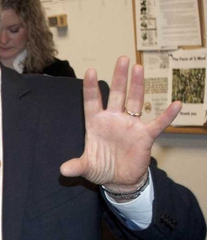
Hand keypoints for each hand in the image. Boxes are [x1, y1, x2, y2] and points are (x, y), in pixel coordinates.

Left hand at [59, 56, 180, 191]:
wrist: (118, 180)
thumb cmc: (101, 168)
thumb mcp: (86, 167)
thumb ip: (76, 166)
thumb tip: (63, 170)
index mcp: (96, 123)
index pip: (92, 101)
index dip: (91, 87)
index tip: (90, 71)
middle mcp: (113, 120)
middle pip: (116, 94)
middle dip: (119, 78)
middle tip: (122, 59)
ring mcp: (130, 126)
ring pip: (135, 101)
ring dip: (137, 86)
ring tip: (139, 68)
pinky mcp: (144, 136)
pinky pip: (158, 124)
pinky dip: (167, 115)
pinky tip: (176, 104)